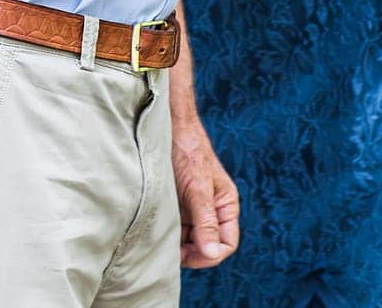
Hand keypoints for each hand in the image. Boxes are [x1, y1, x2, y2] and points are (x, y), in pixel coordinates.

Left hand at [172, 115, 239, 267]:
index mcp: (226, 205)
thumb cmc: (187, 152)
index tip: (187, 253)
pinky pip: (175, 229)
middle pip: (206, 246)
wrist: (167, 127)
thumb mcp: (197, 189)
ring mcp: (193, 210)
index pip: (226, 243)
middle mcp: (212, 210)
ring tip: (159, 236)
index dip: (209, 254)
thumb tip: (212, 253)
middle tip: (169, 249)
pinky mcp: (177, 206)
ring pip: (189, 240)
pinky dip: (166, 233)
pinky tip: (155, 228)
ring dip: (176, 243)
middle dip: (191, 252)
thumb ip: (206, 221)